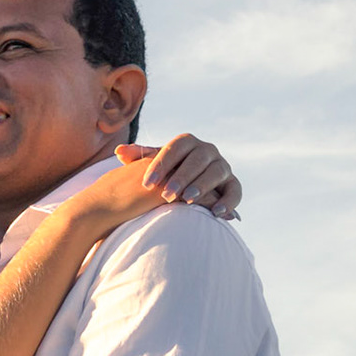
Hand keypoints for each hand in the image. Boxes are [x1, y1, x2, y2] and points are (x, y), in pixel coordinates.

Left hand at [121, 133, 241, 219]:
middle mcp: (208, 150)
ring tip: (188, 201)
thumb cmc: (166, 174)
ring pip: (217, 172)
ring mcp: (223, 166)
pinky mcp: (233, 184)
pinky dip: (229, 201)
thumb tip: (119, 152)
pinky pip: (235, 191)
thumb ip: (138, 158)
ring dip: (203, 186)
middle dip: (182, 176)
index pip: (176, 148)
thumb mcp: (153, 165)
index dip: (162, 164)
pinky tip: (216, 212)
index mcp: (187, 142)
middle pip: (198, 158)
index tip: (147, 183)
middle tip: (166, 195)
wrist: (188, 185)